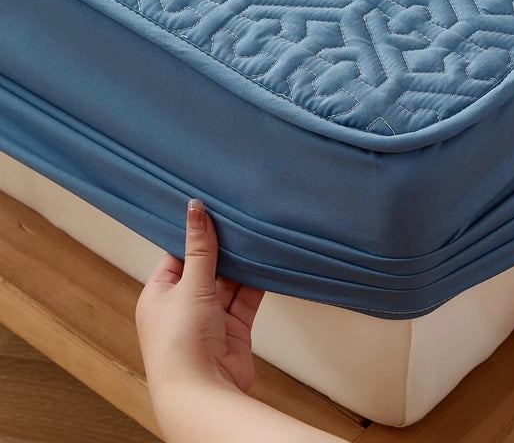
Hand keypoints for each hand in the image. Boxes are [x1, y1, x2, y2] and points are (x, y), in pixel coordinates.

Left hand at [136, 200, 264, 397]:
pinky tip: (267, 264)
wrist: (201, 391)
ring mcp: (208, 320)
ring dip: (242, 266)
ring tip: (257, 237)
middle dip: (224, 250)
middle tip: (240, 220)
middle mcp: (182, 307)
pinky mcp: (232, 331)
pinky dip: (256, 283)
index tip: (213, 212)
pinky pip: (245, 300)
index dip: (194, 236)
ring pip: (229, 283)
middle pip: (206, 268)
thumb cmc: (180, 343)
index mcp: (158, 295)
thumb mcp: (189, 284)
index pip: (177, 255)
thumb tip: (195, 209)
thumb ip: (200, 247)